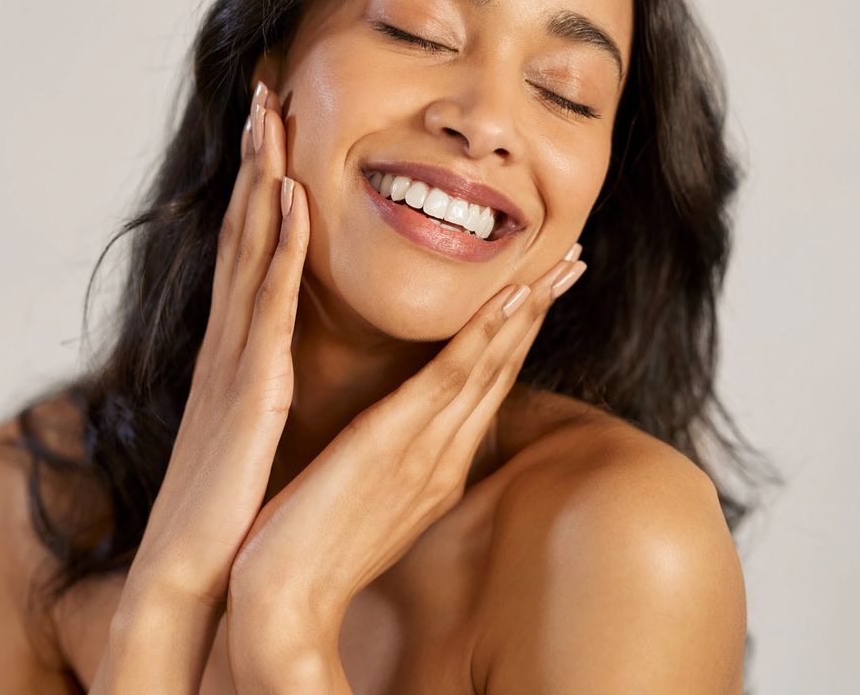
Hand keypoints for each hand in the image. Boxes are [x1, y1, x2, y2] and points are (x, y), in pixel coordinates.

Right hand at [121, 80, 310, 612]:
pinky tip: (292, 195)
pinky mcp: (250, 384)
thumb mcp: (243, 429)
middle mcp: (228, 339)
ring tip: (273, 112)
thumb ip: (255, 385)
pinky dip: (279, 243)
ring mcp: (234, 356)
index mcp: (234, 350)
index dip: (259, 185)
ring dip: (263, 175)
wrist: (187, 569)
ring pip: (250, 247)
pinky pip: (267, 301)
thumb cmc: (221, 507)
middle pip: (243, 229)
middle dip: (255, 156)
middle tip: (266, 88)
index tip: (274, 129)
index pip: (248, 250)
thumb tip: (271, 362)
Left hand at [226, 236, 587, 633]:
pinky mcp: (396, 443)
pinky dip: (484, 336)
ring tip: (561, 265)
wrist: (284, 597)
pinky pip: (451, 379)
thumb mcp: (359, 497)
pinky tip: (511, 299)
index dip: (516, 337)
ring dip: (527, 311)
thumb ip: (384, 463)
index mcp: (434, 468)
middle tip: (575, 262)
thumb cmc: (308, 547)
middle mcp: (443, 458)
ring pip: (489, 367)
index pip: (483, 389)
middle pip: (502, 372)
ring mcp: (426, 451)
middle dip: (540, 313)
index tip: (539, 289)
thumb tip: (386, 434)